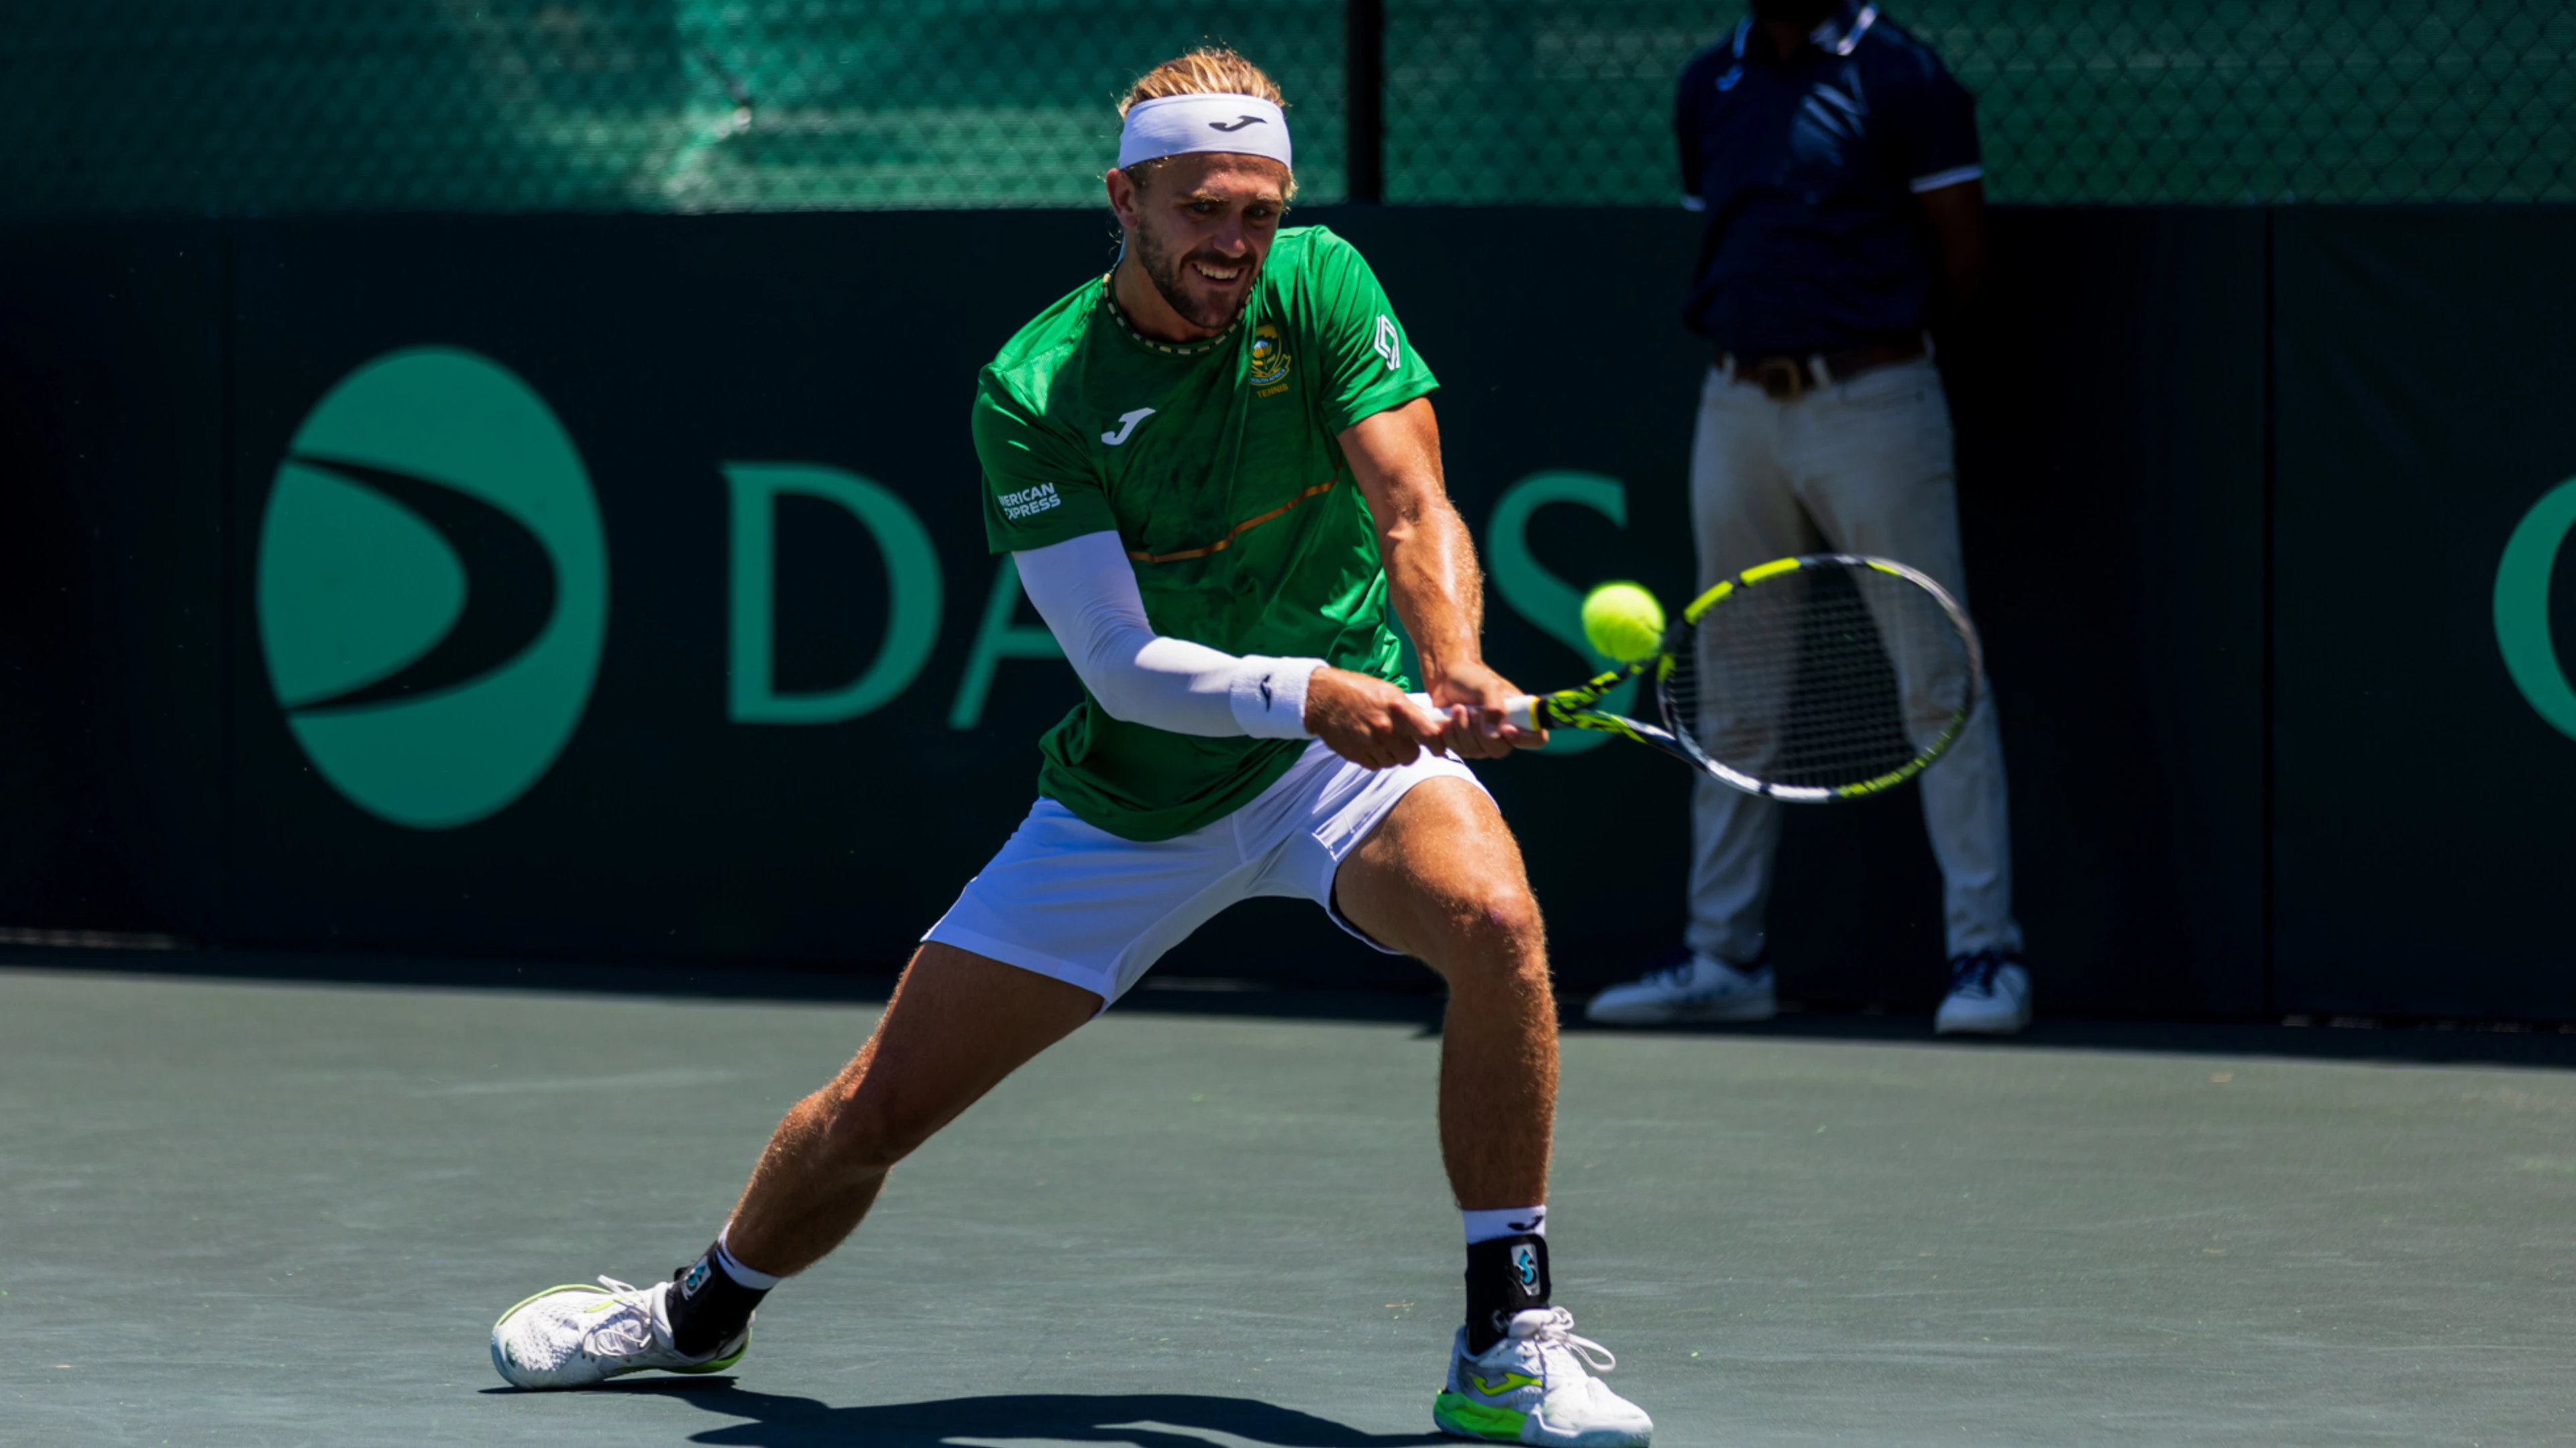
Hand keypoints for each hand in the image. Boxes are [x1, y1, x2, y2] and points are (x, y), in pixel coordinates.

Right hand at [1304, 668, 1449, 769]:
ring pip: (1393, 763)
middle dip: (1409, 750)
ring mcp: (1369, 743)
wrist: (1323, 698)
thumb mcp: (1389, 691)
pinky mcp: (1355, 754)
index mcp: (1397, 708)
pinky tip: (1367, 742)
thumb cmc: (1359, 691)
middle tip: (1401, 740)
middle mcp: (1385, 728)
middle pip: (1411, 756)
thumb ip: (1409, 710)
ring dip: (1390, 754)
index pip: (1428, 734)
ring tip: (1379, 738)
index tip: (1439, 749)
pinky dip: (1375, 758)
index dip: (1438, 745)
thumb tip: (1428, 726)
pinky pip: (1375, 766)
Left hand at [1426, 660, 1546, 759]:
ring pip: (1473, 752)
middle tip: (1470, 710)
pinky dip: (1445, 734)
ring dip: (1461, 728)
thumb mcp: (1487, 686)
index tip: (1506, 728)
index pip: (1536, 739)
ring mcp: (1481, 744)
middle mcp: (1502, 735)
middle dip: (1479, 731)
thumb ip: (1494, 707)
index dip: (1525, 739)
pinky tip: (1444, 719)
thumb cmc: (1473, 679)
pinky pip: (1454, 750)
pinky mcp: (1460, 745)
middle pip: (1498, 751)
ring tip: (1457, 708)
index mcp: (1518, 718)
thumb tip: (1493, 734)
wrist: (1447, 677)